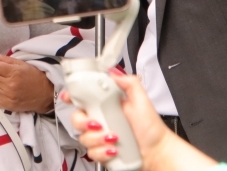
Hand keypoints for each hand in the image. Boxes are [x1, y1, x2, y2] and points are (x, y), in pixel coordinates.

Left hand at [0, 50, 54, 112]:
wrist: (45, 94)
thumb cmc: (33, 76)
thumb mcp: (21, 64)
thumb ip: (4, 59)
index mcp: (14, 72)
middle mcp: (10, 85)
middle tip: (0, 72)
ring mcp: (8, 96)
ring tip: (3, 81)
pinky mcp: (7, 106)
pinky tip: (4, 90)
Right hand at [63, 74, 216, 170]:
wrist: (157, 152)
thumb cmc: (151, 129)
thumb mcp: (142, 100)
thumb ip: (129, 82)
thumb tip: (114, 73)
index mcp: (105, 105)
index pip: (81, 98)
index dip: (71, 96)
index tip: (69, 97)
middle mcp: (100, 120)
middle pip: (76, 118)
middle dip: (84, 122)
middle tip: (99, 124)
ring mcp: (99, 137)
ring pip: (83, 138)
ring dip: (98, 139)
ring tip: (114, 138)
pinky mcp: (101, 152)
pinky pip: (91, 153)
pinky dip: (102, 152)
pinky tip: (113, 149)